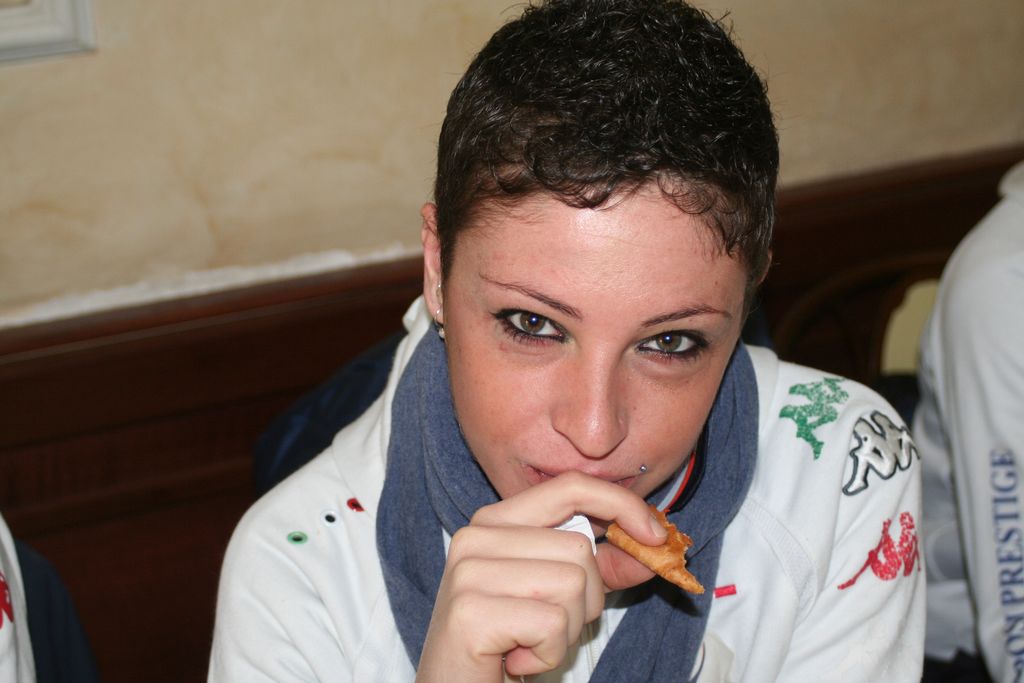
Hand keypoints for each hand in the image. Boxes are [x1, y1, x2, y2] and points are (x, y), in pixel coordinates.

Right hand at [415, 472, 667, 681]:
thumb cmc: (505, 645)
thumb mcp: (558, 598)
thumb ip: (602, 567)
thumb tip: (654, 545)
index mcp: (495, 522)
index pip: (569, 488)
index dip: (620, 504)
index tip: (655, 536)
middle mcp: (476, 536)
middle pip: (579, 547)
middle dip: (587, 599)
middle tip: (546, 629)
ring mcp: (469, 571)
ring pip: (572, 583)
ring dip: (566, 630)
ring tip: (528, 643)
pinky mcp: (471, 611)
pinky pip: (553, 623)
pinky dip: (548, 653)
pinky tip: (516, 659)